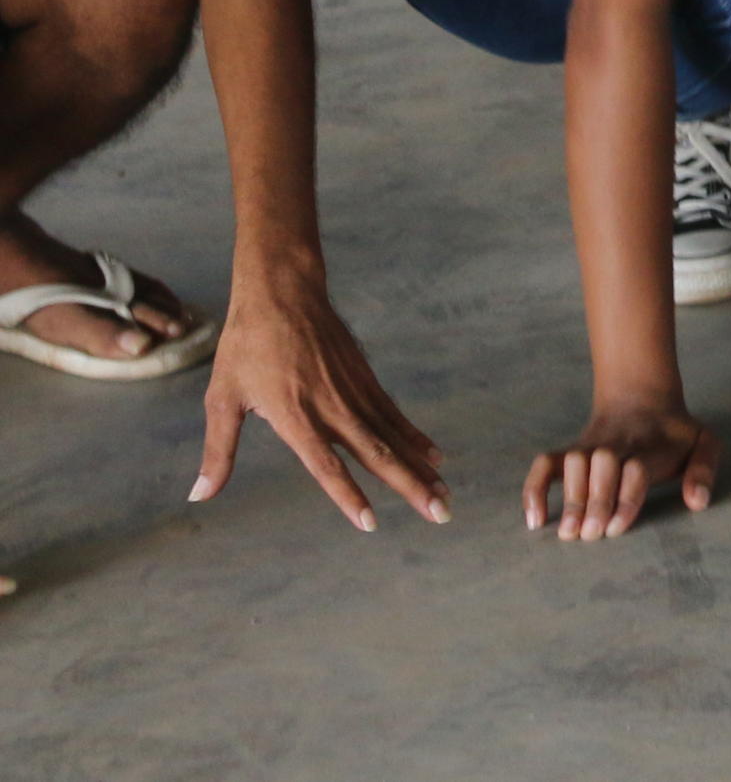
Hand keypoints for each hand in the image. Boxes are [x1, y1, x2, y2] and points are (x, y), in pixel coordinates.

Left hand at [197, 274, 446, 530]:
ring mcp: (354, 391)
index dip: (349, 496)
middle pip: (378, 455)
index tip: (371, 524)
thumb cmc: (245, 347)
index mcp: (295, 417)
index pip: (327, 466)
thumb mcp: (222, 399)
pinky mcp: (365, 377)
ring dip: (420, 467)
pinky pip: (394, 414)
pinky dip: (414, 437)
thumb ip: (219, 451)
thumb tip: (199, 495)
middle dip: (411, 486)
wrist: (284, 293)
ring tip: (443, 494)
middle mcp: (332, 408)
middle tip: (440, 513)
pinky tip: (432, 455)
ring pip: (393, 437)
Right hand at [524, 400, 715, 541]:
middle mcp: (617, 444)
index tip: (617, 527)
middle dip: (596, 499)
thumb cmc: (674, 435)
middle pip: (603, 463)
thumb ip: (704, 469)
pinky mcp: (569, 452)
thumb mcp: (704, 442)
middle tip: (591, 535)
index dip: (626, 497)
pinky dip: (535, 489)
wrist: (642, 400)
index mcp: (651, 446)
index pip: (636, 468)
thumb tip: (697, 502)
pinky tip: (535, 521)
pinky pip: (544, 465)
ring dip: (570, 495)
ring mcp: (590, 446)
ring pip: (574, 461)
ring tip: (568, 533)